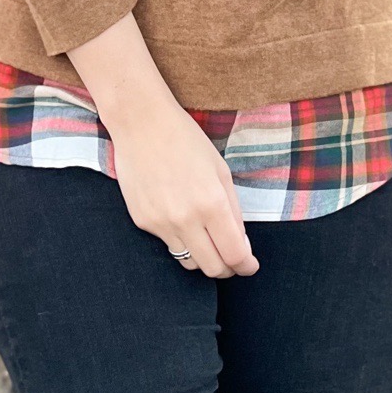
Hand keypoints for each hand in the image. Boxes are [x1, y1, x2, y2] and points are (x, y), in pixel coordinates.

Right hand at [108, 94, 259, 278]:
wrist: (141, 124)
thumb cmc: (186, 140)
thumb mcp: (221, 171)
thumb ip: (233, 211)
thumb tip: (240, 244)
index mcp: (211, 203)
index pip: (234, 255)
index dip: (246, 266)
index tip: (250, 265)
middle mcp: (185, 219)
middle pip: (213, 268)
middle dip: (228, 268)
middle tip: (233, 258)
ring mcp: (161, 224)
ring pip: (188, 262)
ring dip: (204, 258)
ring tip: (208, 241)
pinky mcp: (143, 222)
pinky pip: (168, 244)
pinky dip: (181, 239)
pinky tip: (180, 216)